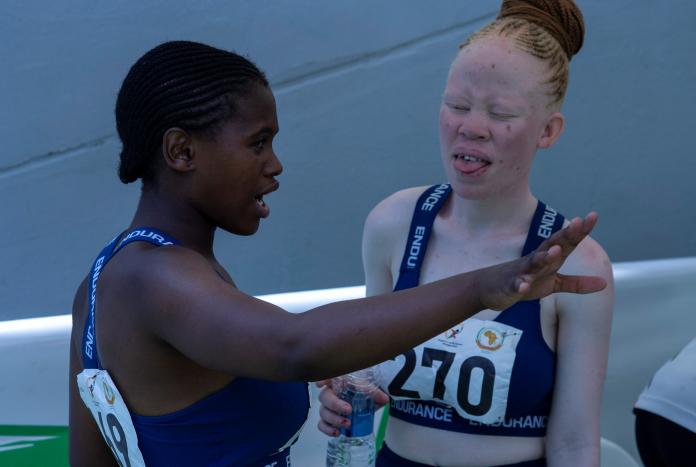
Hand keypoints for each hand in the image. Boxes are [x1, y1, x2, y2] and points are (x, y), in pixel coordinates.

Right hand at [315, 379, 388, 436]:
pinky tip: (337, 432)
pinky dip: (327, 429)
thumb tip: (383, 399)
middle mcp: (331, 392)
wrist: (370, 398)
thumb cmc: (366, 388)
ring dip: (334, 419)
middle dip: (335, 405)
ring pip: (323, 412)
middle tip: (348, 410)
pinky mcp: (329, 419)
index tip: (321, 384)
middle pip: (324, 396)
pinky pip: (322, 424)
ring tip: (348, 423)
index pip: (327, 377)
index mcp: (339, 381)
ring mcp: (328, 407)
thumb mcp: (371, 388)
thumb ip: (375, 392)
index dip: (322, 380)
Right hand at [481, 212, 606, 310]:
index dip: (579, 231)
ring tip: (556, 251)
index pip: (566, 242)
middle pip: (552, 246)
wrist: (491, 288)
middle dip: (565, 235)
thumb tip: (604, 283)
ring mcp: (522, 272)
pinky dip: (520, 284)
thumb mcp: (554, 284)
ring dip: (544, 257)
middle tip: (578, 222)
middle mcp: (536, 260)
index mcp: (549, 258)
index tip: (593, 216)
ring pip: (534, 263)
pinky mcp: (510, 285)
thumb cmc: (526, 281)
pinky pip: (515, 284)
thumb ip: (577, 283)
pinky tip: (524, 286)